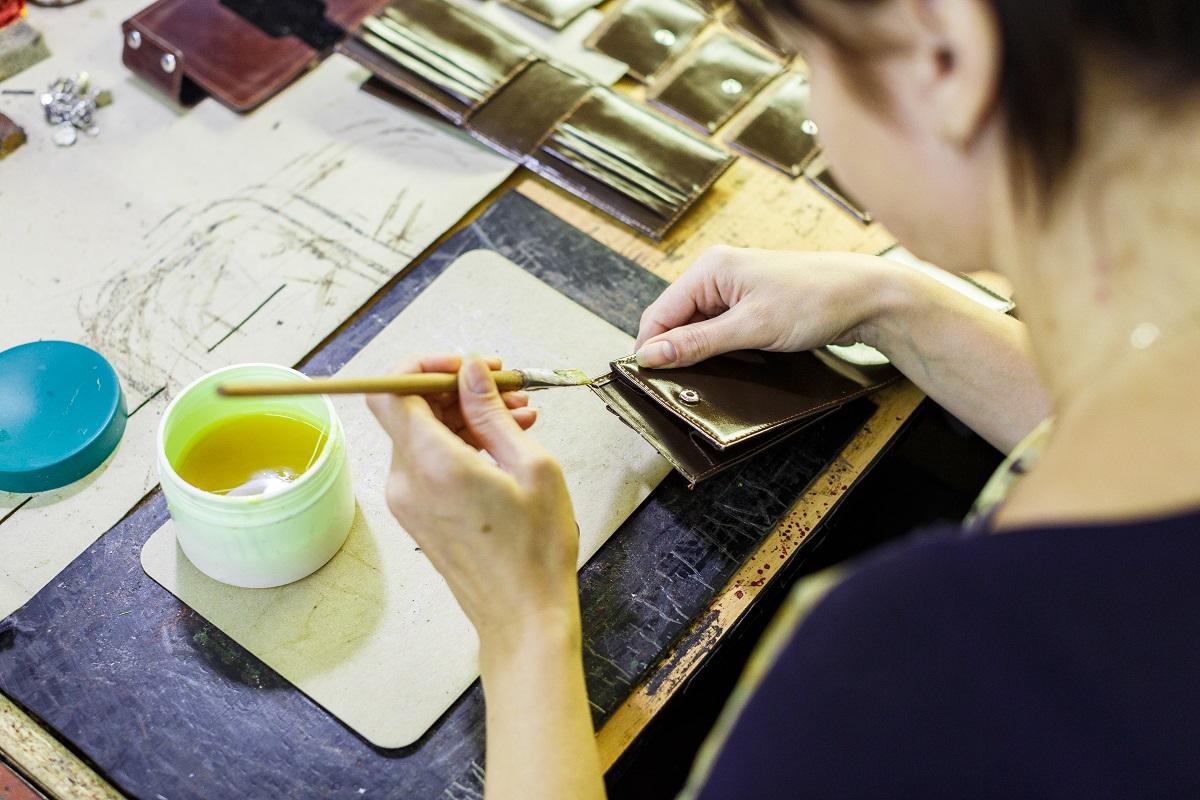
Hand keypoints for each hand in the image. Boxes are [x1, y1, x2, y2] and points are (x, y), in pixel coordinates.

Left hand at [367, 354, 580, 654]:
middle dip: (457, 389)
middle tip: (506, 386)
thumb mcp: (531, 466)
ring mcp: (408, 501)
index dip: (424, 366)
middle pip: (409, 409)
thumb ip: (492, 412)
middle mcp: (408, 482)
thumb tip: (470, 371)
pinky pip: (429, 461)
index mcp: (433, 465)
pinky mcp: (418, 514)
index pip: (390, 390)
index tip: (466, 366)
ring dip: (464, 416)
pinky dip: (460, 443)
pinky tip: (503, 443)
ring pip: (422, 433)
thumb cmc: (535, 552)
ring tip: (517, 416)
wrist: (524, 617)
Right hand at [635, 246, 903, 366]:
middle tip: (679, 387)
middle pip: (675, 321)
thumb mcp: (751, 328)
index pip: (659, 314)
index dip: (650, 349)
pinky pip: (719, 329)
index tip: (647, 383)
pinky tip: (729, 365)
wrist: (867, 296)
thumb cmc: (815, 301)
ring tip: (705, 378)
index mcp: (710, 268)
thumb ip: (697, 343)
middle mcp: (717, 274)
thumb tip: (650, 356)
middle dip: (674, 353)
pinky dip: (718, 349)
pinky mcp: (751, 303)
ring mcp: (734, 289)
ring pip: (697, 328)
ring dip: (697, 353)